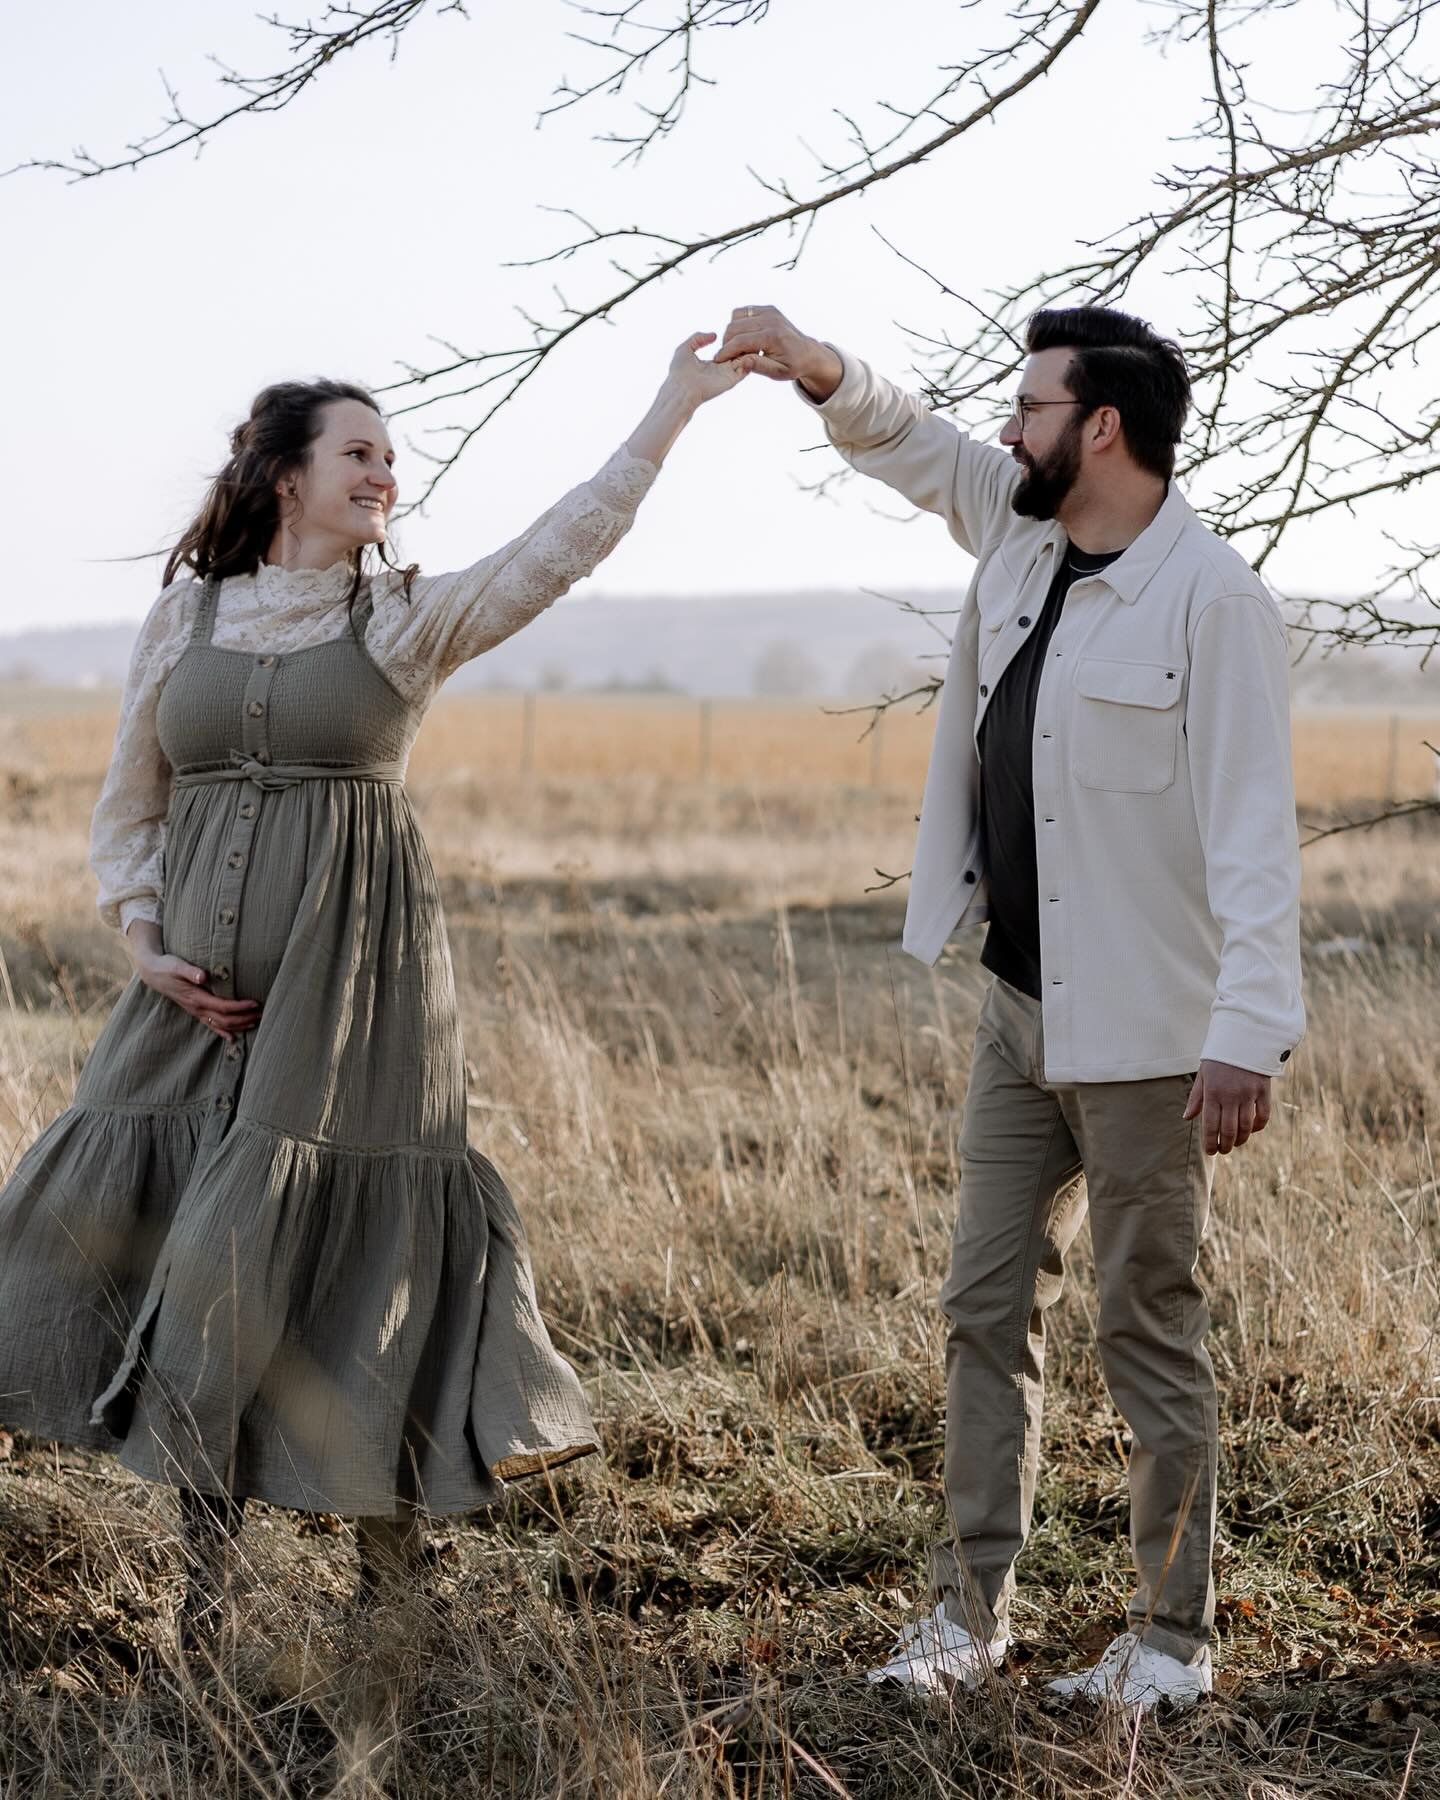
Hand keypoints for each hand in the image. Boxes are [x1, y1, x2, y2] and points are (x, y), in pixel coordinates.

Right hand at [127, 923, 260, 1042]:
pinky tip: (233, 1038)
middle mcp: (197, 1008)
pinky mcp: (195, 1011)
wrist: (153, 973)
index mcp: (195, 997)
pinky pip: (210, 1025)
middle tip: (261, 1014)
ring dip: (238, 1025)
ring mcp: (196, 1011)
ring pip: (219, 1024)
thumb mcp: (177, 965)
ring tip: (255, 1022)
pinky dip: (223, 1032)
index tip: (255, 1003)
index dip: (239, 1007)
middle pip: (224, 1019)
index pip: (222, 1006)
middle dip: (243, 1018)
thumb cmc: (167, 966)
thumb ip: (190, 971)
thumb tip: (203, 976)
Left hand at [662, 331, 753, 407]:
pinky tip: (749, 349)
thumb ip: (698, 338)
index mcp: (712, 363)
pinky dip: (750, 360)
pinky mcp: (731, 380)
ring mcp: (728, 375)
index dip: (733, 341)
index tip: (738, 330)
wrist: (681, 388)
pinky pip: (745, 369)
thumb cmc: (679, 372)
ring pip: (745, 361)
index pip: (728, 351)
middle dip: (744, 344)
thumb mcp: (685, 348)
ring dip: (749, 351)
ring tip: (751, 339)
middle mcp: (722, 370)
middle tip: (749, 332)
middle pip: (738, 355)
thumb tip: (714, 335)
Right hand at [716, 305, 842, 398]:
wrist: (808, 352)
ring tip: (738, 347)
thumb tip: (741, 361)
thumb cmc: (792, 365)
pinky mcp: (768, 308)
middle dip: (727, 342)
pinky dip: (739, 324)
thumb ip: (758, 366)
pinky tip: (745, 337)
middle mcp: (770, 320)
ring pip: (736, 316)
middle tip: (729, 356)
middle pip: (735, 327)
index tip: (717, 360)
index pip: (740, 341)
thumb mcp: (777, 373)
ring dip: (732, 332)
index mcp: (772, 336)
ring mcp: (769, 311)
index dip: (726, 351)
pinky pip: (744, 312)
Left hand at [1182, 1059, 1271, 1155]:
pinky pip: (1263, 1116)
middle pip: (1228, 1130)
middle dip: (1225, 1145)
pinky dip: (1257, 1127)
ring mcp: (1248, 1094)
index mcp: (1212, 1092)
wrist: (1244, 1037)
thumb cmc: (1219, 1057)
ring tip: (1235, 1144)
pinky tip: (1251, 1130)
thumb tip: (1187, 1118)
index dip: (1209, 1142)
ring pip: (1246, 1127)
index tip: (1210, 1151)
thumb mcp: (1203, 1075)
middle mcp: (1230, 1095)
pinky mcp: (1264, 1091)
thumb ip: (1196, 1098)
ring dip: (1241, 1140)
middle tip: (1223, 1151)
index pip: (1210, 1125)